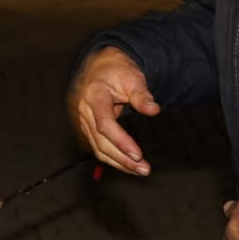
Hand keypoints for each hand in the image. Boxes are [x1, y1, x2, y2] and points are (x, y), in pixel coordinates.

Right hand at [65, 46, 158, 176]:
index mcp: (94, 95)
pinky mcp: (89, 129)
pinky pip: (99, 148)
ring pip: (98, 148)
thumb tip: (154, 109)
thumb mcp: (133, 78)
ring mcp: (85, 121)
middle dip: (122, 158)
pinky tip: (129, 165)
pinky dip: (114, 159)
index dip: (120, 141)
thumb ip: (142, 95)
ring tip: (140, 170)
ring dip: (119, 163)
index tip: (138, 154)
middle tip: (144, 169)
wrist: (103, 68)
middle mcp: (85, 110)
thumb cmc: (118, 72)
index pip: (104, 124)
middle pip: (101, 141)